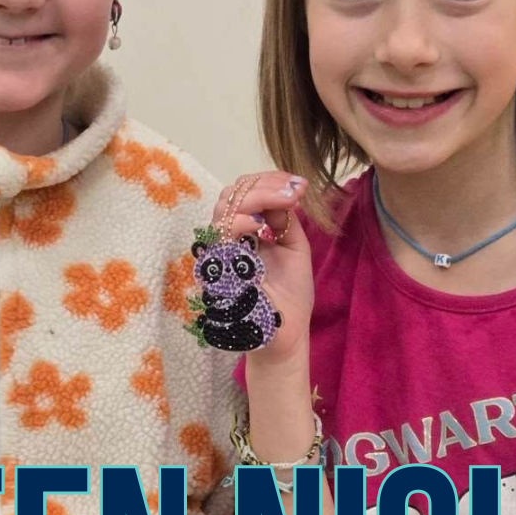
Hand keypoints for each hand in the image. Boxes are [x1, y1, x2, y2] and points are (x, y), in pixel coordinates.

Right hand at [210, 171, 312, 362]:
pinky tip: (264, 225)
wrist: (287, 334)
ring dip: (256, 198)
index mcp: (245, 231)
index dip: (267, 181)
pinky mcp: (218, 271)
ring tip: (285, 201)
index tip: (297, 183)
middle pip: (231, 195)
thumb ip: (286, 219)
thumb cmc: (290, 295)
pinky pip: (221, 239)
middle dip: (264, 185)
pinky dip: (241, 224)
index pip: (243, 192)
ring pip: (223, 210)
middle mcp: (228, 239)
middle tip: (294, 190)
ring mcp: (221, 254)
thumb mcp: (294, 247)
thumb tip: (284, 190)